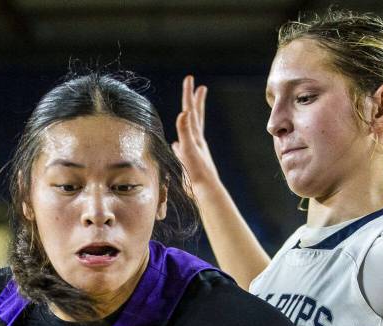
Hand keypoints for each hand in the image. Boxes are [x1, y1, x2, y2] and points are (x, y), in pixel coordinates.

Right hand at [173, 75, 220, 190]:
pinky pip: (183, 150)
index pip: (191, 110)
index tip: (190, 78)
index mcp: (196, 136)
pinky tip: (176, 146)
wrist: (206, 191)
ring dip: (189, 120)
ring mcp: (194, 151)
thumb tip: (184, 112)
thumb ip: (186, 131)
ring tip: (188, 112)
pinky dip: (179, 144)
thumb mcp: (190, 149)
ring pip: (190, 131)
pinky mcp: (190, 163)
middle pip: (195, 116)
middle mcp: (196, 141)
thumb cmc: (198, 172)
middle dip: (195, 101)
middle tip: (198, 86)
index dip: (189, 94)